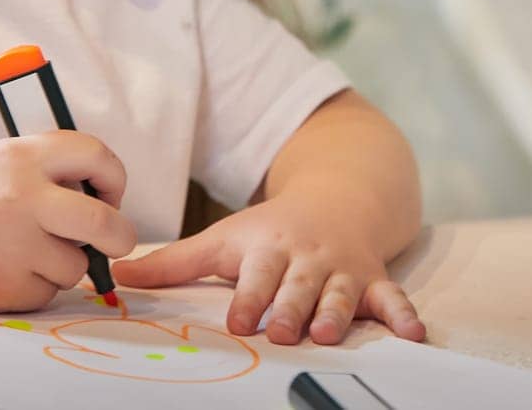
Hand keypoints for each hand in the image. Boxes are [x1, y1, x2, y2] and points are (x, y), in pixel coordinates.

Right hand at [0, 132, 135, 312]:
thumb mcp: (1, 159)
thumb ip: (51, 166)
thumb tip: (106, 192)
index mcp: (22, 157)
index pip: (97, 156)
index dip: (114, 178)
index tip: (110, 195)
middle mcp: (22, 198)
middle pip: (105, 222)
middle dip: (120, 236)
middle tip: (117, 240)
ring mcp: (14, 247)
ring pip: (77, 265)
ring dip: (64, 263)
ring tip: (23, 250)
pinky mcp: (6, 288)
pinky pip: (49, 292)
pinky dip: (37, 285)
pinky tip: (4, 270)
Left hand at [111, 192, 425, 345]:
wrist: (338, 197)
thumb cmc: (271, 229)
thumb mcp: (224, 238)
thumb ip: (174, 263)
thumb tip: (118, 277)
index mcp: (269, 247)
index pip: (257, 273)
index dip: (249, 296)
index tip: (239, 318)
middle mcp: (308, 257)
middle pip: (299, 285)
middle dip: (291, 307)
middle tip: (283, 330)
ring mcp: (342, 268)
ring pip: (341, 291)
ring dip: (337, 311)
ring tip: (329, 333)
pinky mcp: (373, 279)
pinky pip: (392, 296)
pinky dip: (404, 314)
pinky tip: (413, 335)